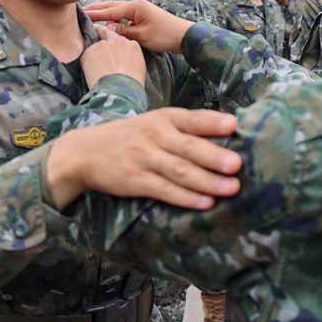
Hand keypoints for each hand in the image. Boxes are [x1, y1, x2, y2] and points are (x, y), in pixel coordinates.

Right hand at [47, 108, 239, 210]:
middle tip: (237, 165)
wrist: (84, 152)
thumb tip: (228, 138)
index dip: (212, 122)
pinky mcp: (135, 180)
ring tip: (231, 188)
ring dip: (207, 181)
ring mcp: (144, 158)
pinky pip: (164, 190)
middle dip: (215, 157)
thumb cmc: (130, 137)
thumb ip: (185, 130)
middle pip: (189, 147)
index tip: (233, 125)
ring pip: (180, 171)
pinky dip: (185, 197)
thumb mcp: (155, 123)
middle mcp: (155, 135)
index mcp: (164, 118)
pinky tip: (204, 203)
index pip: (192, 119)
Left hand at [81, 25, 146, 88]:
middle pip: (106, 32)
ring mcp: (103, 45)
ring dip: (94, 53)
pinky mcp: (90, 51)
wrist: (121, 91)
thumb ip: (130, 58)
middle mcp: (118, 41)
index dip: (115, 44)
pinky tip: (91, 73)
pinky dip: (87, 63)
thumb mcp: (139, 68)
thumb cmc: (132, 85)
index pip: (121, 39)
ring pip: (95, 46)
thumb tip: (122, 61)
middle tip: (96, 36)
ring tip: (95, 68)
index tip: (112, 48)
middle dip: (101, 32)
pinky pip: (86, 56)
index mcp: (132, 46)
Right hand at [84, 0, 194, 53]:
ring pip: (117, 10)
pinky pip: (124, 15)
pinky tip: (107, 21)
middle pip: (112, 6)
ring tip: (90, 14)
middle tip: (82, 10)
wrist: (183, 36)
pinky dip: (114, 17)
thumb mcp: (141, 35)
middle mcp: (136, 4)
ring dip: (105, 12)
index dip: (96, 14)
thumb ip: (122, 31)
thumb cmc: (163, 35)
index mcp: (134, 6)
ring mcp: (140, 9)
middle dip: (97, 8)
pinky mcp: (142, 16)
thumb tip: (106, 27)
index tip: (83, 14)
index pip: (110, 10)